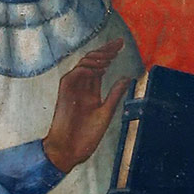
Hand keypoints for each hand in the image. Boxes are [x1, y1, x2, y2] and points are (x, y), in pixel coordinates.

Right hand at [43, 38, 130, 174]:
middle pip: (93, 61)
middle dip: (106, 50)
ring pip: (83, 63)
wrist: (70, 150)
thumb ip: (115, 94)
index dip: (110, 54)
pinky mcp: (64, 91)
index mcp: (91, 91)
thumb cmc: (86, 136)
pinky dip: (87, 69)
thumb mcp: (106, 112)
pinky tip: (99, 70)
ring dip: (97, 58)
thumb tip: (128, 78)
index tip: (122, 44)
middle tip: (119, 42)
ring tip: (111, 58)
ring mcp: (73, 88)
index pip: (101, 66)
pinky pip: (75, 73)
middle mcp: (82, 86)